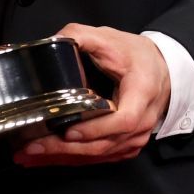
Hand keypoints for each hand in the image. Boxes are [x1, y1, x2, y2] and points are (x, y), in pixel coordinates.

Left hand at [14, 23, 169, 166]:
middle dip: (66, 148)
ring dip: (65, 157)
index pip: (123, 119)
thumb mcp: (111, 39)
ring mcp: (136, 137)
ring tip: (32, 154)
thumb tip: (54, 40)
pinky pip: (101, 157)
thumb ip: (82, 36)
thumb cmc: (138, 56)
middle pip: (104, 144)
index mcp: (142, 93)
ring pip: (99, 154)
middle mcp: (142, 122)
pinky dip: (75, 158)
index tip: (69, 131)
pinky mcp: (127, 145)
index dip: (95, 129)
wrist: (161, 70)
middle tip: (33, 147)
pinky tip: (51, 157)